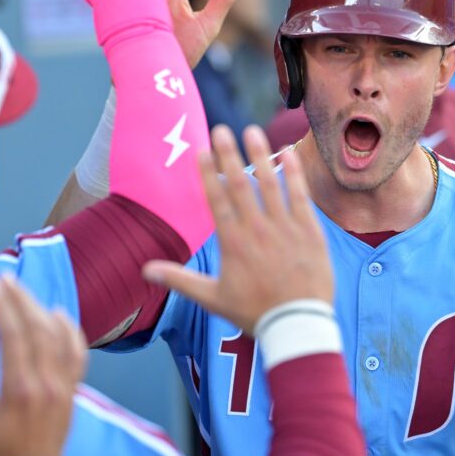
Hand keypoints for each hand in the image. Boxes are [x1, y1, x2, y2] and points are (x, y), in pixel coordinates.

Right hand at [0, 276, 86, 455]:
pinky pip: (78, 354)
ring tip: (24, 291)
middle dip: (21, 299)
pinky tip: (59, 314)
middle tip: (6, 279)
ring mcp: (64, 388)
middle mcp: (47, 384)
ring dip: (42, 309)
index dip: (3, 307)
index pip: (14, 336)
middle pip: (38, 329)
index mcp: (19, 390)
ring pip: (59, 337)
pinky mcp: (72, 392)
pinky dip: (70, 330)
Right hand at [143, 125, 332, 332]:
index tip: (201, 150)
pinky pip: (300, 195)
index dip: (207, 173)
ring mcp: (286, 228)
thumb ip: (179, 280)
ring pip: (271, 184)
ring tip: (252, 131)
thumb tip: (145, 271)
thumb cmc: (254, 313)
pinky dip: (294, 173)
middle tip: (222, 129)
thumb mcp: (213, 298)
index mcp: (233, 243)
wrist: (297, 326)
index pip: (216, 200)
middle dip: (229, 155)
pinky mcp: (310, 231)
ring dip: (260, 155)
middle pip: (240, 184)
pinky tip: (287, 152)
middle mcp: (258, 230)